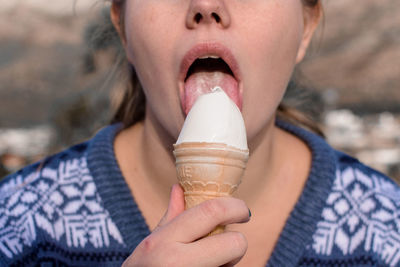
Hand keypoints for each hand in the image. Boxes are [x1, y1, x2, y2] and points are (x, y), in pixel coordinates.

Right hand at [122, 184, 249, 266]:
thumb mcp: (150, 244)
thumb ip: (170, 217)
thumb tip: (179, 188)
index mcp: (163, 241)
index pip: (210, 212)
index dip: (235, 207)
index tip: (242, 210)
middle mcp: (178, 262)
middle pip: (235, 243)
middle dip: (237, 242)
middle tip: (225, 244)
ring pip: (232, 265)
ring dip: (227, 262)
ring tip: (204, 264)